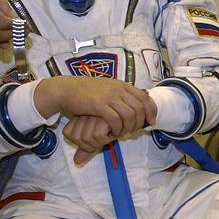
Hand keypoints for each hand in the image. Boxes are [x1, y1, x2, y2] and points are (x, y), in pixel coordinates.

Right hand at [35, 76, 157, 144]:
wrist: (67, 89)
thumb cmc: (89, 91)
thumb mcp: (109, 88)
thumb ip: (123, 95)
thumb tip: (138, 104)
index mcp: (123, 85)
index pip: (145, 98)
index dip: (151, 111)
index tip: (151, 121)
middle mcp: (118, 89)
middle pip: (140, 108)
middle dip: (140, 122)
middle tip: (134, 131)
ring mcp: (109, 97)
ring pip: (129, 115)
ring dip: (129, 127)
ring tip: (123, 132)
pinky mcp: (98, 105)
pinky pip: (115, 120)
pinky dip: (117, 128)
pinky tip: (113, 132)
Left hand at [64, 115, 115, 165]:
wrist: (129, 118)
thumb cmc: (112, 129)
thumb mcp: (97, 140)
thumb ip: (86, 150)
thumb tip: (77, 162)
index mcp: (77, 117)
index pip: (67, 133)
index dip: (82, 142)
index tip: (95, 137)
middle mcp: (83, 113)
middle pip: (76, 137)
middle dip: (92, 144)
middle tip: (103, 137)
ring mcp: (93, 114)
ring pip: (87, 137)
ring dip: (101, 142)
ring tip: (108, 134)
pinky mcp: (103, 116)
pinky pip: (98, 136)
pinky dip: (107, 138)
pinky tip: (113, 132)